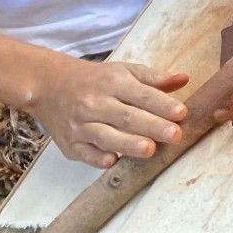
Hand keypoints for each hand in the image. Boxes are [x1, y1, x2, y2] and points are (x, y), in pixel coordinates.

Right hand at [28, 56, 189, 168]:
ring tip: (150, 149)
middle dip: (152, 126)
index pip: (141, 94)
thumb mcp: (123, 71)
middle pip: (126, 116)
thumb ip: (154, 79)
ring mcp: (81, 124)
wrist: (49, 84)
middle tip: (175, 135)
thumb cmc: (96, 80)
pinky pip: (84, 152)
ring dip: (127, 143)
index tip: (182, 113)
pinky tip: (112, 161)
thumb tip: (184, 79)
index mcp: (113, 82)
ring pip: (106, 136)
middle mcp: (96, 102)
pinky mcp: (70, 143)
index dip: (162, 104)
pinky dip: (96, 157)